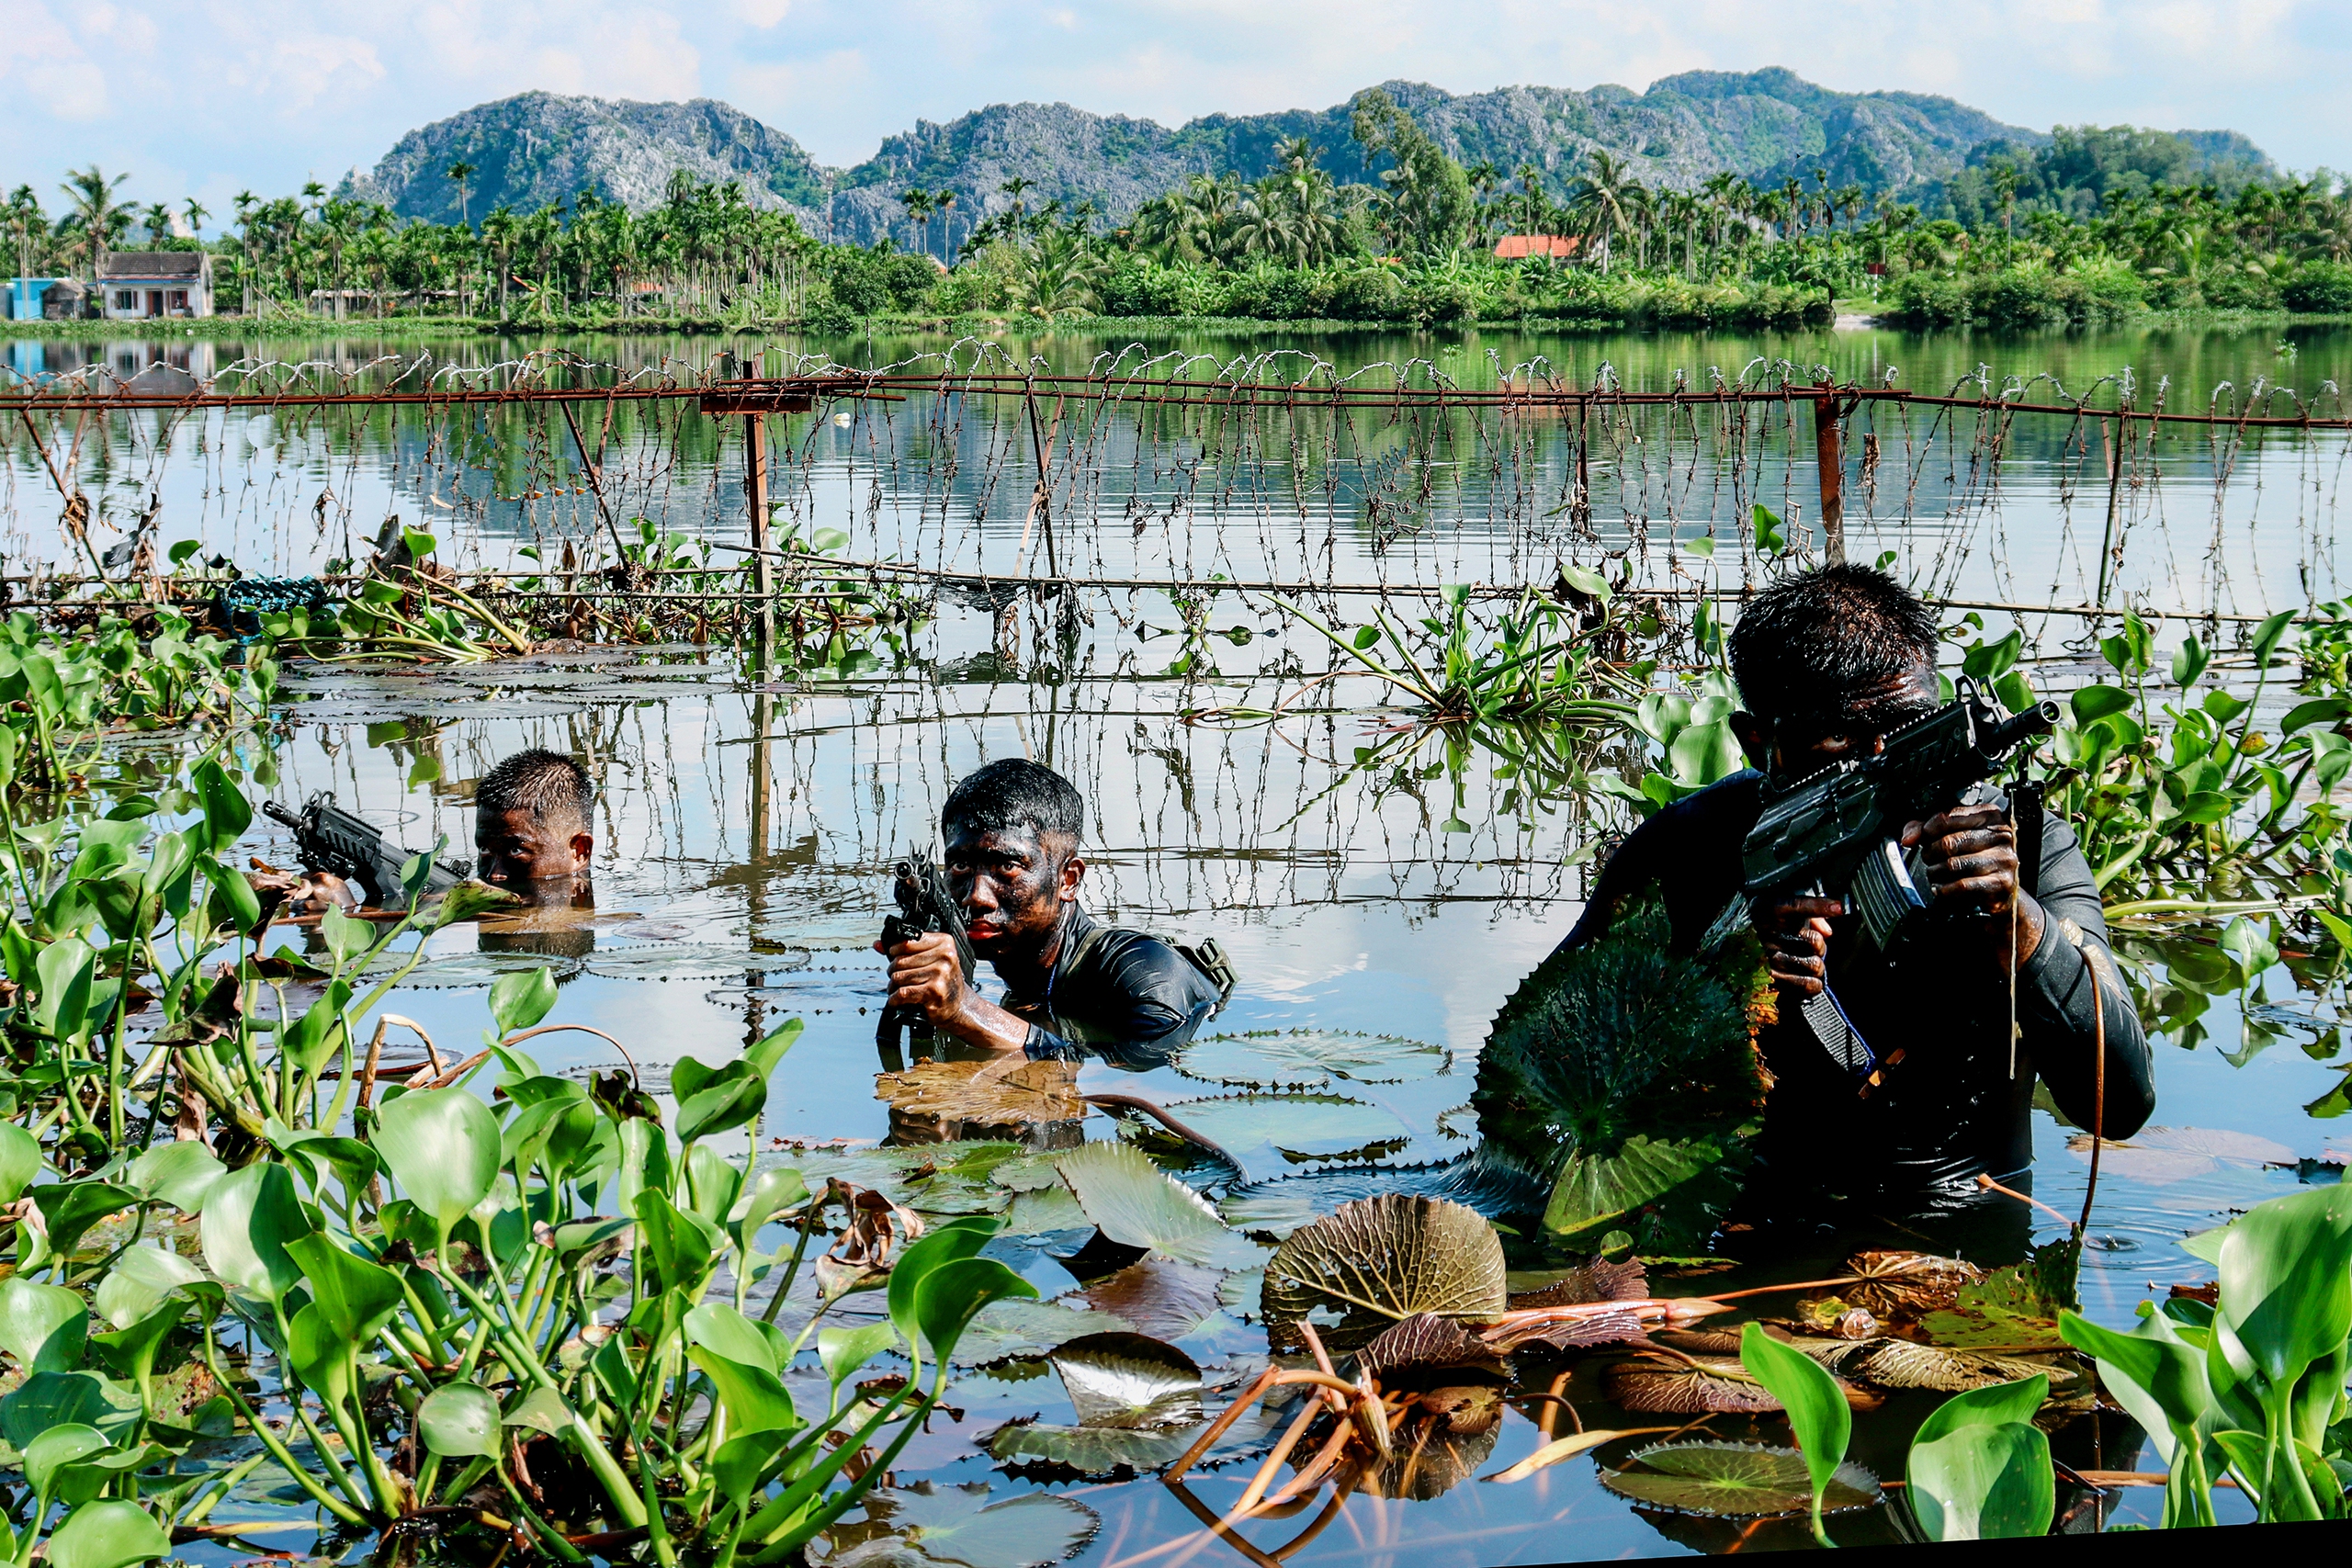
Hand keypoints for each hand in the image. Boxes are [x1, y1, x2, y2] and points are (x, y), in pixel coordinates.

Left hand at [875, 932, 969, 1027]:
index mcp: (945, 943)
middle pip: (900, 961)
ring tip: (900, 989)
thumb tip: (878, 945)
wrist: (957, 1005)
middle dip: (893, 972)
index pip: (907, 942)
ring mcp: (940, 974)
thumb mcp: (930, 959)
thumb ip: (904, 950)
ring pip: (899, 977)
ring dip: (894, 986)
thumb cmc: (942, 981)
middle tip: (899, 978)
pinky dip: (896, 998)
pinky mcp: (934, 991)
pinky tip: (899, 999)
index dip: (895, 952)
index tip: (895, 957)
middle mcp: (945, 957)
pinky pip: (903, 992)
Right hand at [1755, 895, 1843, 997]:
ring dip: (1816, 966)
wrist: (1732, 953)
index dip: (1818, 906)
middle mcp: (1766, 934)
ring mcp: (1768, 959)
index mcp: (1766, 911)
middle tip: (1808, 948)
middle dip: (1819, 947)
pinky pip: (1808, 984)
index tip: (1838, 907)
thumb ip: (1806, 914)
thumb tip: (1827, 931)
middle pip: (1814, 941)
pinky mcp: (1772, 981)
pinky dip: (1813, 984)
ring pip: (1814, 965)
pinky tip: (1805, 979)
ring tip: (1804, 964)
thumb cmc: (1762, 929)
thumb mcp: (1779, 911)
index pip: (1796, 906)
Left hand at [1901, 803, 2018, 917]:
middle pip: (1949, 842)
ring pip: (1953, 865)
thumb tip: (1908, 838)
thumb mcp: (1953, 833)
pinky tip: (1941, 888)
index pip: (1948, 817)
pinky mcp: (2001, 883)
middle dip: (1930, 853)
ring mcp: (2004, 859)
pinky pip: (1962, 885)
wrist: (2001, 889)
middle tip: (1928, 859)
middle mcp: (2002, 835)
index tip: (1923, 838)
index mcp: (1990, 815)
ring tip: (1935, 873)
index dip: (1928, 829)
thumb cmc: (1975, 856)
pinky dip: (1945, 888)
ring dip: (1935, 872)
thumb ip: (1926, 829)